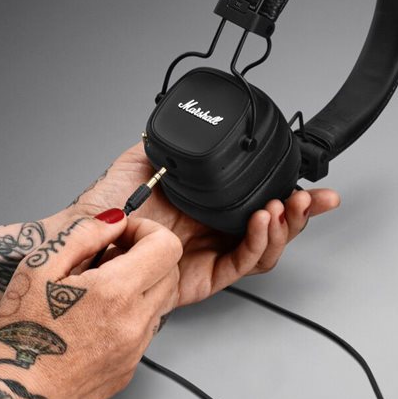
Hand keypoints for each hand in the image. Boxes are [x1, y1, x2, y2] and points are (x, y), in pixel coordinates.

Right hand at [0, 211, 180, 398]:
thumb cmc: (20, 339)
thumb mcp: (38, 269)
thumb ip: (82, 236)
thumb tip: (114, 221)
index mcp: (115, 293)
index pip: (167, 246)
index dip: (147, 231)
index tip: (122, 235)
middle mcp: (136, 322)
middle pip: (172, 272)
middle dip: (146, 257)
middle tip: (108, 260)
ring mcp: (138, 348)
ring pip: (162, 302)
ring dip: (140, 287)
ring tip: (98, 291)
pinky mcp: (132, 367)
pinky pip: (147, 330)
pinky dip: (131, 315)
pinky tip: (96, 319)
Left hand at [63, 143, 339, 305]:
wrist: (85, 236)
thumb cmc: (107, 206)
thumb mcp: (148, 157)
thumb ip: (179, 142)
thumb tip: (199, 120)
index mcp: (210, 204)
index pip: (261, 199)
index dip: (291, 194)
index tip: (311, 185)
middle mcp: (216, 231)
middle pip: (275, 226)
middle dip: (301, 213)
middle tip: (311, 198)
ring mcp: (213, 255)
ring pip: (266, 248)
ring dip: (283, 228)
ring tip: (284, 207)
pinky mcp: (206, 278)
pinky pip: (243, 264)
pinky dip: (258, 243)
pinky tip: (260, 222)